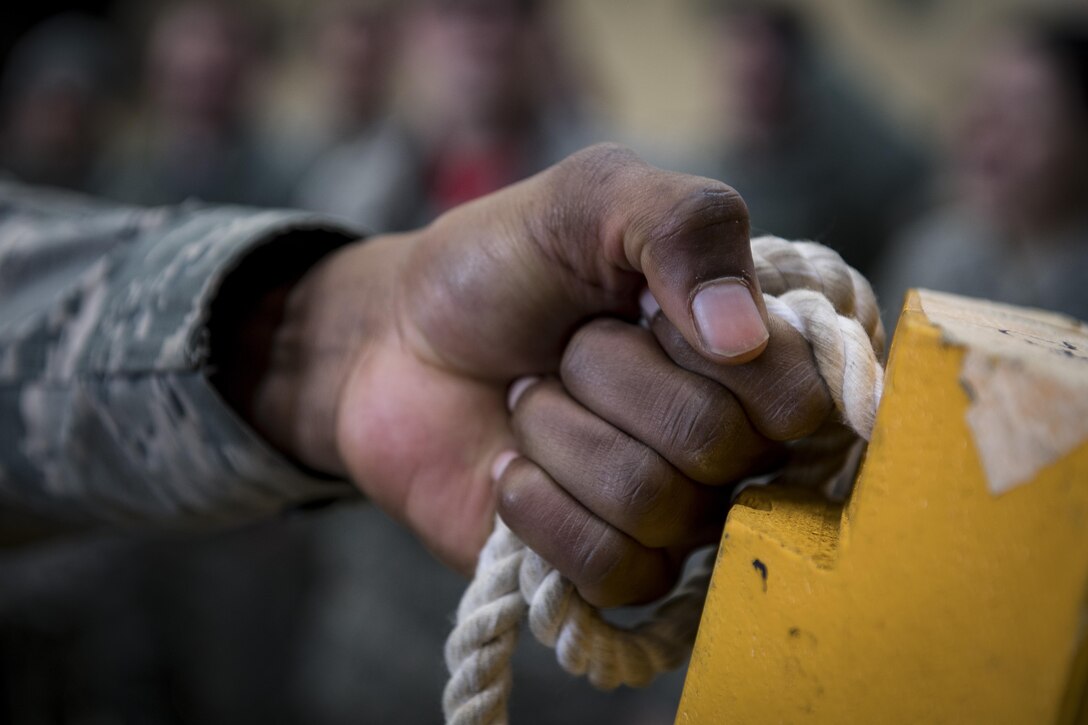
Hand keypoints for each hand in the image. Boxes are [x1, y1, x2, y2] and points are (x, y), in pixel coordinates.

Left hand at [241, 145, 831, 605]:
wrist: (396, 341)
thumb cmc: (501, 264)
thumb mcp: (590, 198)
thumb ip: (684, 225)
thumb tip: (744, 339)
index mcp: (750, 349)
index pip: (798, 394)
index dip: (709, 352)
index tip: (645, 307)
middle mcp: (729, 439)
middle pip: (715, 446)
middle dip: (604, 375)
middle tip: (566, 348)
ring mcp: (673, 512)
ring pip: (653, 504)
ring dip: (559, 433)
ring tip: (532, 399)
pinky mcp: (612, 570)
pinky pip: (611, 567)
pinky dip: (538, 504)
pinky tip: (511, 468)